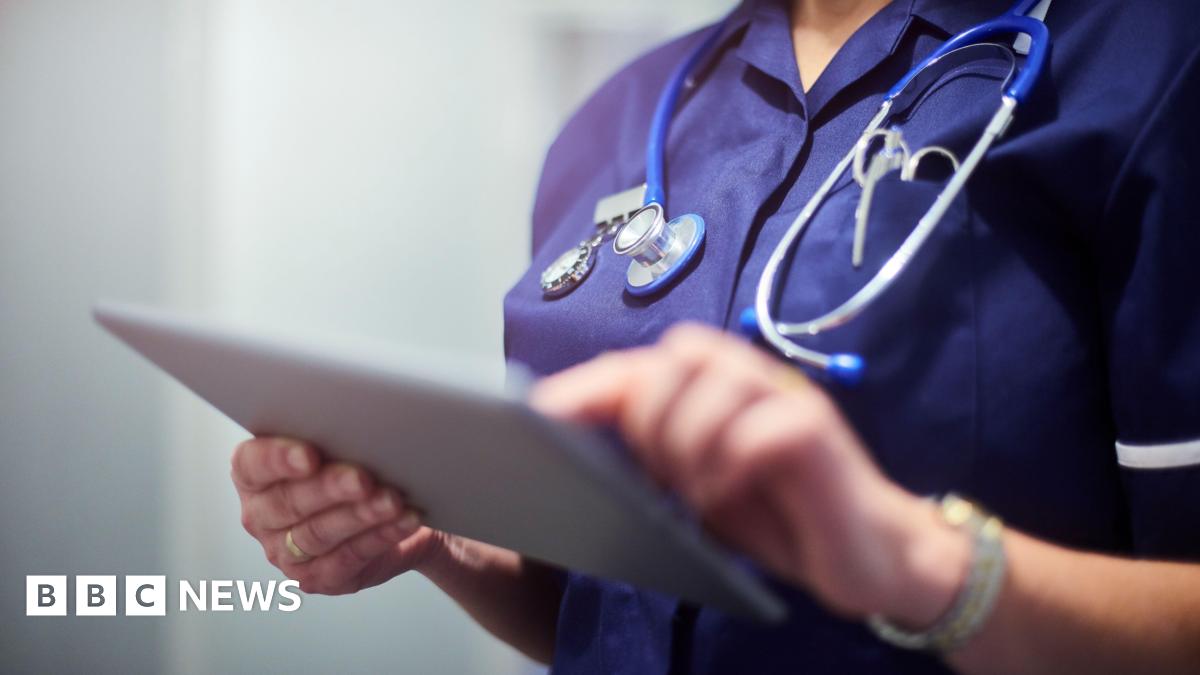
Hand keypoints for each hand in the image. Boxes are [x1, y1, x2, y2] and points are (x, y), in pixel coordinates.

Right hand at [231, 437, 441, 594]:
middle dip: (329, 489)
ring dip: (359, 516)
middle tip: (362, 478)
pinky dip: (381, 536)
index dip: (277, 460)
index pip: (252, 465)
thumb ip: (332, 435)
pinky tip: (403, 520)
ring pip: (319, 534)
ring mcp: (286, 553)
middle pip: (289, 502)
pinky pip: (350, 557)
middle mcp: (262, 516)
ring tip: (391, 500)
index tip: (309, 455)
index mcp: (254, 476)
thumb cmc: (357, 467)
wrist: (395, 512)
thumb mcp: (338, 446)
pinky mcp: (319, 578)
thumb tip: (355, 426)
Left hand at [530, 324, 970, 625]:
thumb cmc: (777, 514)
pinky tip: (725, 496)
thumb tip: (579, 451)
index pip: (637, 367)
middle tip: (661, 474)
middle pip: (672, 357)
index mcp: (714, 385)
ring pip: (711, 379)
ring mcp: (787, 397)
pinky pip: (761, 427)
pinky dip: (730, 463)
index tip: (536, 415)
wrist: (869, 553)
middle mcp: (749, 376)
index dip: (585, 387)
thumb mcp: (700, 484)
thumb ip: (655, 455)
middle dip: (649, 417)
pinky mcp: (818, 430)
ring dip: (688, 441)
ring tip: (695, 491)